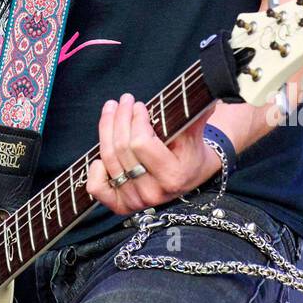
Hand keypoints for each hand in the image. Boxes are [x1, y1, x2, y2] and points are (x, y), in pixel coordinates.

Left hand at [86, 93, 222, 216]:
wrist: (189, 174)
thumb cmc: (189, 150)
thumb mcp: (194, 134)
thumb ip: (195, 117)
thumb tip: (207, 98)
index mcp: (172, 176)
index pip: (141, 144)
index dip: (136, 120)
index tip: (139, 105)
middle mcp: (153, 193)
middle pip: (121, 149)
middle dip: (120, 118)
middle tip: (124, 100)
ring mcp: (135, 201)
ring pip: (108, 160)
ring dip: (106, 129)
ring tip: (111, 109)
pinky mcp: (121, 205)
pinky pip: (97, 188)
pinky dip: (95, 168)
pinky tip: (103, 148)